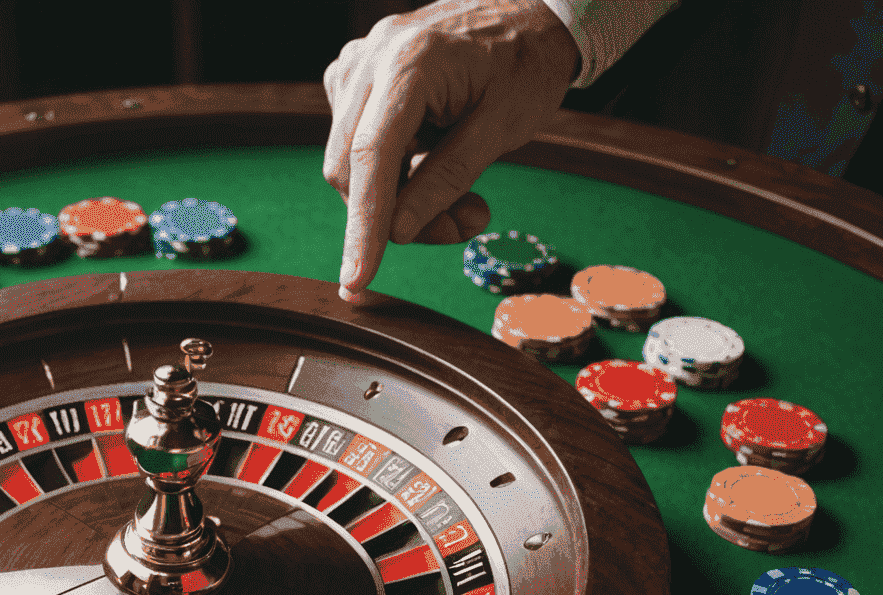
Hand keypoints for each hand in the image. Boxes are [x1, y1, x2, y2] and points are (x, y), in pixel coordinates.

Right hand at [323, 1, 580, 302]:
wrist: (531, 13)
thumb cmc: (525, 64)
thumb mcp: (500, 128)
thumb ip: (446, 180)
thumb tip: (396, 233)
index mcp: (410, 62)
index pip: (370, 159)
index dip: (362, 227)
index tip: (357, 280)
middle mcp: (371, 59)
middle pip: (351, 169)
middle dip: (396, 216)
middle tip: (462, 226)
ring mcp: (359, 66)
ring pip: (352, 166)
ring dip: (401, 199)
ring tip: (464, 199)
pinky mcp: (357, 80)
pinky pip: (359, 147)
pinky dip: (395, 173)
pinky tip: (434, 161)